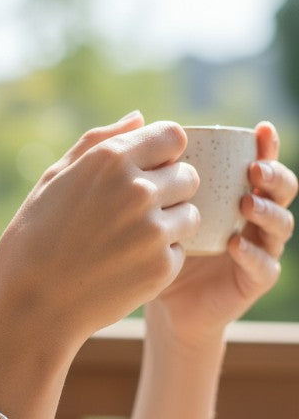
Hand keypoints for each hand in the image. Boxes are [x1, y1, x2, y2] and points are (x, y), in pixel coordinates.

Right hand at [0, 112, 198, 360]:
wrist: (29, 308)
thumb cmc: (31, 243)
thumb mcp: (51, 184)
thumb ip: (97, 144)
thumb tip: (138, 117)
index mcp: (109, 160)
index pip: (173, 136)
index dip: (162, 156)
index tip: (143, 175)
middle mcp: (137, 189)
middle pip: (188, 175)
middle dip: (168, 192)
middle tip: (131, 218)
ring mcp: (152, 229)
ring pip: (189, 215)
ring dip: (168, 226)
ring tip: (126, 246)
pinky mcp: (162, 266)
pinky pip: (179, 252)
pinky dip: (158, 260)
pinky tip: (123, 270)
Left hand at [149, 121, 297, 345]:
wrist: (156, 301)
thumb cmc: (152, 247)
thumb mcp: (151, 206)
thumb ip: (150, 167)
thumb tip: (138, 118)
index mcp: (233, 196)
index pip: (259, 165)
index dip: (266, 147)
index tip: (260, 130)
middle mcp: (251, 220)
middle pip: (280, 190)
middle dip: (273, 176)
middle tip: (253, 170)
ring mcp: (257, 249)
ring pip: (280, 225)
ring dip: (267, 211)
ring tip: (246, 203)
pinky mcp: (252, 281)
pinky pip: (264, 266)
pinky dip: (252, 254)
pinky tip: (234, 245)